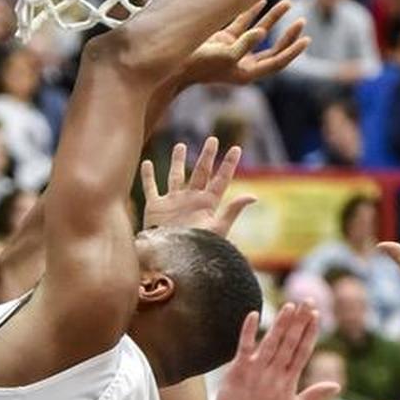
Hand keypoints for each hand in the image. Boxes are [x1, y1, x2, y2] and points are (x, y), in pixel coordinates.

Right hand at [141, 138, 255, 240]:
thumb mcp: (217, 228)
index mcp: (207, 204)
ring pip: (176, 176)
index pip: (221, 179)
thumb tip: (254, 196)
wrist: (169, 260)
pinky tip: (146, 163)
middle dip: (207, 156)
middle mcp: (191, 200)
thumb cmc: (195, 247)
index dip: (228, 164)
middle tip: (213, 139)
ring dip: (177, 161)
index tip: (237, 149)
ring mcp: (173, 202)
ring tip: (180, 146)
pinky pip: (151, 187)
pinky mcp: (155, 207)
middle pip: (201, 172)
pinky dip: (147, 176)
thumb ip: (233, 211)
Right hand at [183, 0, 310, 86]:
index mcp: (247, 73)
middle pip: (273, 49)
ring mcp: (234, 49)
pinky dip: (252, 11)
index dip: (292, 50)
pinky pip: (242, 23)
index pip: (276, 62)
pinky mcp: (224, 38)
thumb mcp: (224, 55)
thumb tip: (263, 33)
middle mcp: (243, 62)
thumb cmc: (199, 64)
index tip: (306, 39)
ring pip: (260, 32)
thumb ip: (244, 44)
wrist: (175, 64)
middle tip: (301, 21)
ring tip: (288, 3)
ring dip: (273, 18)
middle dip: (287, 35)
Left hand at [214, 302, 338, 399]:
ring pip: (272, 342)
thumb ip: (315, 395)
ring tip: (290, 306)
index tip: (316, 314)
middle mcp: (276, 373)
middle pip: (291, 342)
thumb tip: (337, 385)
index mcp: (290, 380)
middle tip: (307, 299)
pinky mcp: (238, 372)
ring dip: (282, 323)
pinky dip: (249, 331)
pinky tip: (254, 314)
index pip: (303, 351)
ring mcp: (257, 371)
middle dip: (300, 320)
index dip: (309, 332)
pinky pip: (244, 347)